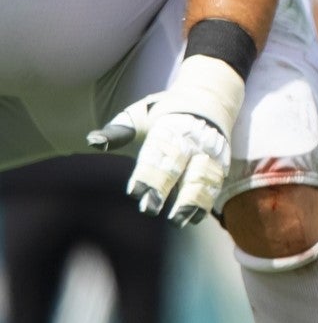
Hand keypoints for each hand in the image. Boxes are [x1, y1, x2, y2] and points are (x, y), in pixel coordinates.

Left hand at [88, 55, 244, 225]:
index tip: (134, 193)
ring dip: (191, 201)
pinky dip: (205, 202)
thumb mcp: (138, 116)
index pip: (158, 153)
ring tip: (177, 221)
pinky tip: (193, 218)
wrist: (208, 101)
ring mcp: (210, 152)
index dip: (146, 174)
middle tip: (149, 210)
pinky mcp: (220, 163)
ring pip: (202, 178)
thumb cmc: (163, 113)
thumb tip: (93, 141)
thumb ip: (117, 132)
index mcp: (171, 127)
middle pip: (179, 167)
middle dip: (165, 189)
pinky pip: (214, 184)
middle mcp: (193, 140)